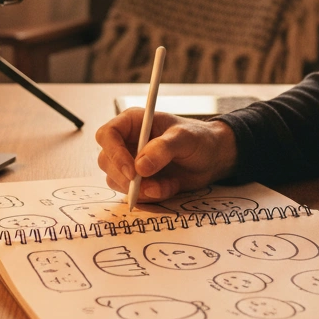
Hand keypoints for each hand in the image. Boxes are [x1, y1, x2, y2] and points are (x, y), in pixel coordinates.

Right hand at [95, 109, 238, 201]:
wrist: (212, 158)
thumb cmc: (199, 139)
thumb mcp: (185, 138)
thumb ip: (163, 149)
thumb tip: (139, 167)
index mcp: (133, 122)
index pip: (107, 135)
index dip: (114, 153)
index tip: (132, 172)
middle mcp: (127, 142)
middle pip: (106, 161)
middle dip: (127, 178)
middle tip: (152, 186)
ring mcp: (130, 162)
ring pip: (117, 181)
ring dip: (142, 190)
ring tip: (168, 185)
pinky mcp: (138, 181)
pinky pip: (132, 194)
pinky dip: (151, 196)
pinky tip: (170, 186)